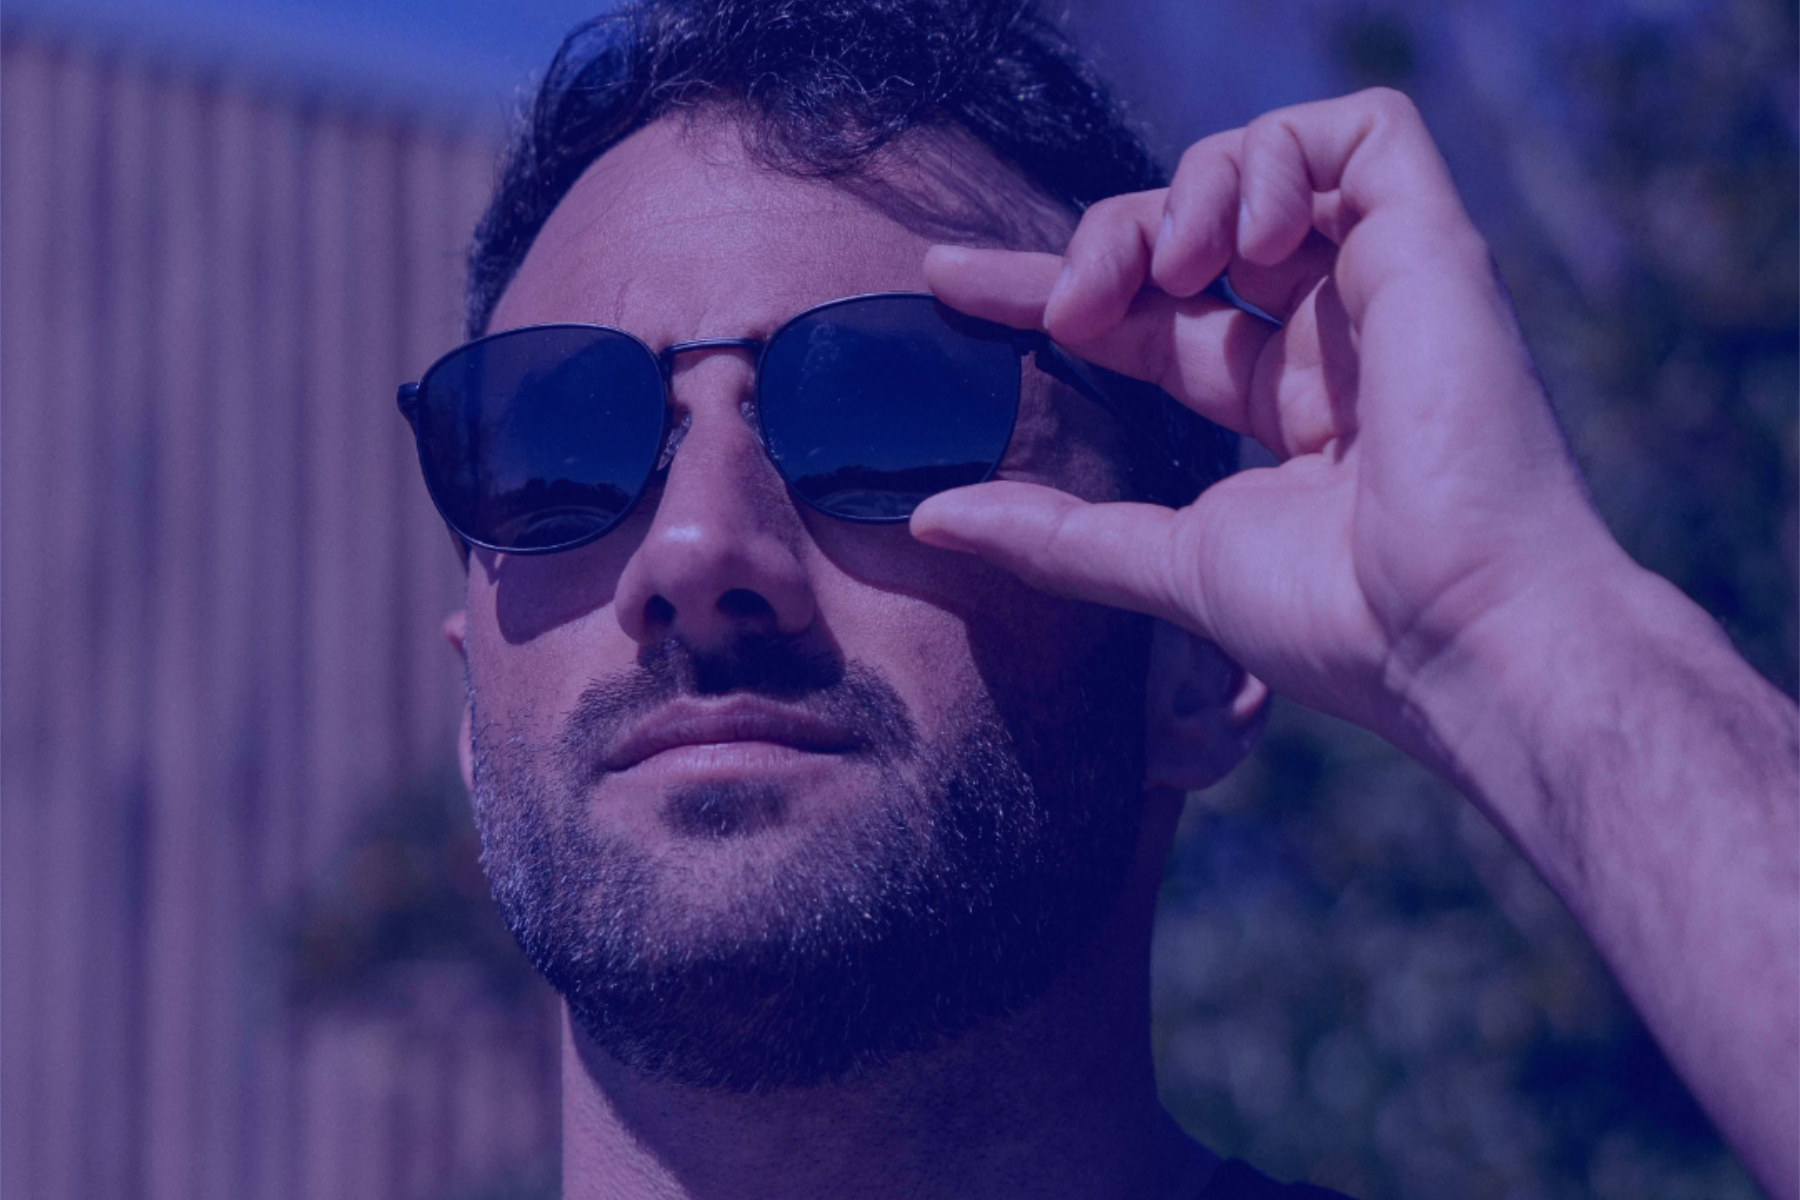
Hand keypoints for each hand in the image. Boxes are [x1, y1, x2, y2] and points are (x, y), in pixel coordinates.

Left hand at [914, 88, 1625, 757]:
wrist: (1456, 634)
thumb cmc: (1336, 619)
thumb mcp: (1168, 562)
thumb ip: (1054, 533)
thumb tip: (929, 518)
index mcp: (1280, 404)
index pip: (1145, 317)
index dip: (1046, 285)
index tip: (946, 285)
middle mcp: (1330, 335)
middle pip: (1186, 230)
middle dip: (1103, 242)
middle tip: (1065, 311)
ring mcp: (1382, 285)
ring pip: (1262, 165)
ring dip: (1184, 196)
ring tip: (1174, 275)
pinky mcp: (1432, 242)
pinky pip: (1362, 133)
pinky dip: (1277, 160)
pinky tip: (1245, 248)